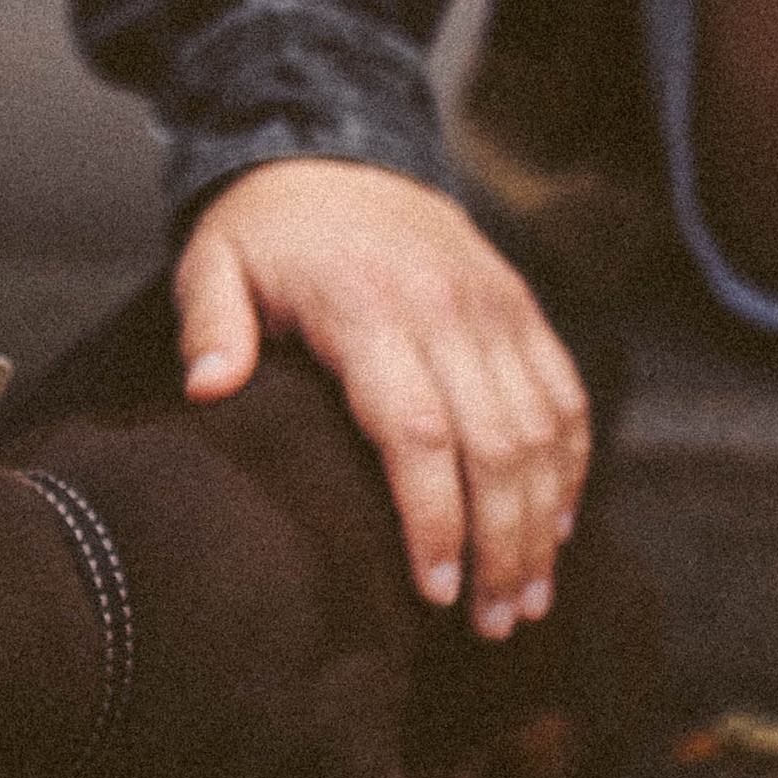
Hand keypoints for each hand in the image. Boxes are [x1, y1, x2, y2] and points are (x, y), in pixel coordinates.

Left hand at [171, 160, 589, 629]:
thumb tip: (208, 392)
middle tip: (491, 627)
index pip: (418, 432)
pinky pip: (564, 397)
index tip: (435, 594)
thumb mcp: (214, 262)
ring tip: (527, 602)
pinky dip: (569, 468)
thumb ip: (209, 327)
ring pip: (544, 430)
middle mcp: (447, 308)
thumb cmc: (265, 232)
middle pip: (496, 446)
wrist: (337, 149)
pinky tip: (554, 532)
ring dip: (543, 524)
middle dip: (501, 547)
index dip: (435, 520)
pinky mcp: (522, 308)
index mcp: (368, 307)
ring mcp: (495, 307)